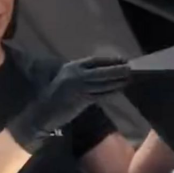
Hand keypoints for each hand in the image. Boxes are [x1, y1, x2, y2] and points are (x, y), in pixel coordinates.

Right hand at [8, 55, 129, 152]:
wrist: (43, 112)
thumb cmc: (55, 97)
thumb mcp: (67, 81)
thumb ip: (81, 76)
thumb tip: (100, 75)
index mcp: (71, 67)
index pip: (94, 60)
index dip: (109, 60)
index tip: (122, 59)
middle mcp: (75, 74)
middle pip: (101, 71)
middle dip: (116, 70)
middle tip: (130, 68)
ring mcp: (78, 87)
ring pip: (102, 83)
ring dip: (117, 81)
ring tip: (129, 78)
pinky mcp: (81, 99)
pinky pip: (100, 94)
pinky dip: (111, 92)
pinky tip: (119, 90)